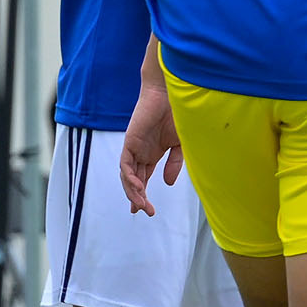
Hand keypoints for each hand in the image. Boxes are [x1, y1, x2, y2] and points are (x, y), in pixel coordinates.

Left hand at [119, 79, 180, 216]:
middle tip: (145, 212)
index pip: (144, 178)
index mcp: (152, 154)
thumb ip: (175, 163)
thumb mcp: (181, 144)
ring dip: (133, 191)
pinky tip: (139, 187)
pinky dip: (130, 177)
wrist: (172, 94)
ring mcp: (134, 148)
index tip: (147, 210)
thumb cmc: (178, 115)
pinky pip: (125, 164)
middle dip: (137, 198)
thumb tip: (168, 183)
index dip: (143, 195)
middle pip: (134, 181)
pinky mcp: (130, 142)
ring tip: (141, 204)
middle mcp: (141, 153)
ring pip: (128, 176)